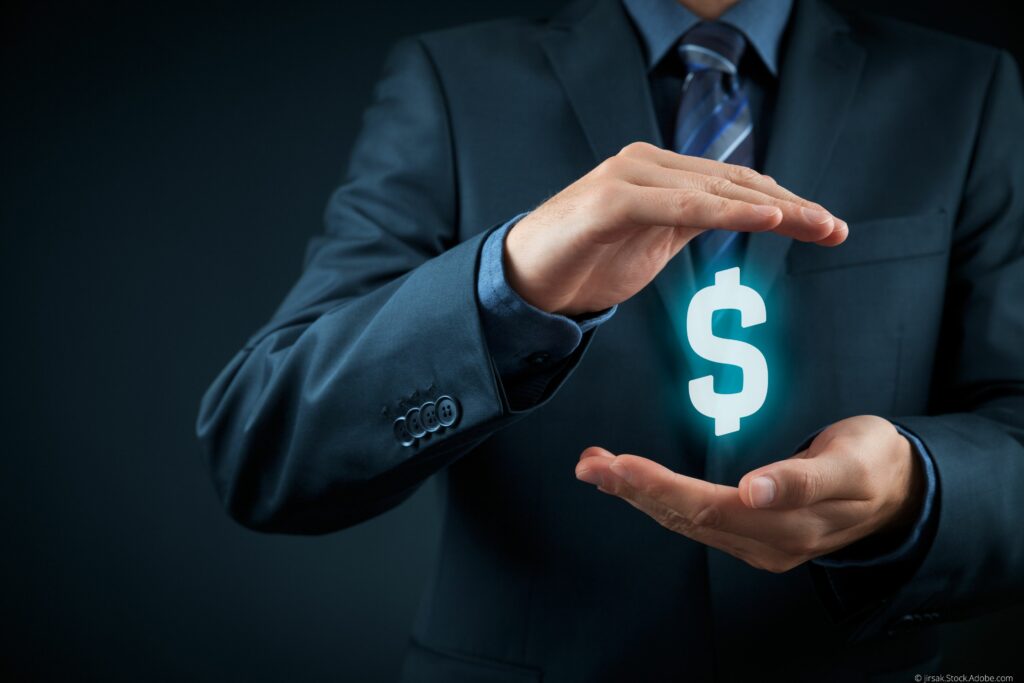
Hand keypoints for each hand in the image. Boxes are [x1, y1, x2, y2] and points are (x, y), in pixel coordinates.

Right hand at [504, 141, 847, 315]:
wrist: (525, 281)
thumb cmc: (586, 261)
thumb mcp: (653, 242)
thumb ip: (691, 222)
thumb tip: (740, 217)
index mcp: (660, 173)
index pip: (734, 183)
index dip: (784, 203)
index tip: (826, 227)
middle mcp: (647, 164)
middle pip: (734, 181)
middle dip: (791, 206)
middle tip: (835, 229)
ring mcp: (629, 177)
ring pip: (713, 189)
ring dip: (770, 207)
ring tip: (814, 224)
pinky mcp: (612, 200)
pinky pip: (679, 205)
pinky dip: (725, 211)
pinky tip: (764, 218)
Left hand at [574, 416, 923, 572]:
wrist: (899, 490)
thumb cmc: (873, 463)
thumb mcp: (852, 462)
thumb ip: (806, 478)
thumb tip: (757, 489)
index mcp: (789, 524)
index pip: (709, 508)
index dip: (660, 488)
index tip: (620, 466)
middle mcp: (766, 542)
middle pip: (686, 518)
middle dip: (632, 490)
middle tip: (589, 464)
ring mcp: (758, 543)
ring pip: (685, 522)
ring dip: (637, 496)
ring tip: (596, 468)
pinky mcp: (753, 535)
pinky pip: (695, 521)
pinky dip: (658, 500)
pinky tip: (633, 485)